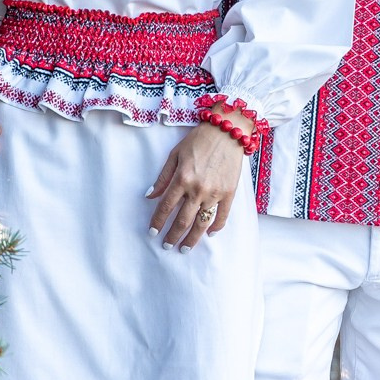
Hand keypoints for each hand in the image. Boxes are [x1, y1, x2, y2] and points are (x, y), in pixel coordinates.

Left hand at [147, 122, 248, 250]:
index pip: (165, 207)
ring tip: (185, 249)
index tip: (153, 232)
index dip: (158, 222)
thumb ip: (163, 177)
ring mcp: (215, 193)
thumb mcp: (175, 154)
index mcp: (182, 179)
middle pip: (183, 220)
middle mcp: (198, 189)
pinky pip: (222, 215)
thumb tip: (150, 195)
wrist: (227, 130)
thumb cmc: (199, 140)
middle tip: (167, 246)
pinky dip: (216, 227)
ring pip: (201, 223)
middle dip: (173, 236)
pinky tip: (209, 234)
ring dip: (192, 239)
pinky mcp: (229, 193)